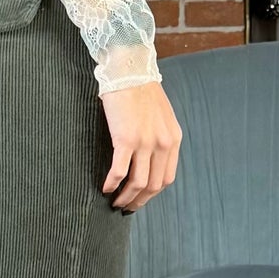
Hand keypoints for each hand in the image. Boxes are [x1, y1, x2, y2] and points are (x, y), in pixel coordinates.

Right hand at [101, 78, 181, 211]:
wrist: (129, 71)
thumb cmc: (141, 90)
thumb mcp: (161, 116)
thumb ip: (160, 137)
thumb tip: (150, 159)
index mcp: (173, 139)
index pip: (167, 177)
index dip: (152, 193)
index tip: (140, 199)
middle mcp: (163, 144)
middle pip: (153, 185)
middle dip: (139, 200)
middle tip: (126, 206)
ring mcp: (145, 143)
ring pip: (138, 183)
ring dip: (125, 197)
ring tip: (114, 201)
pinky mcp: (126, 139)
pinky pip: (120, 171)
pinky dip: (112, 184)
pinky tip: (104, 187)